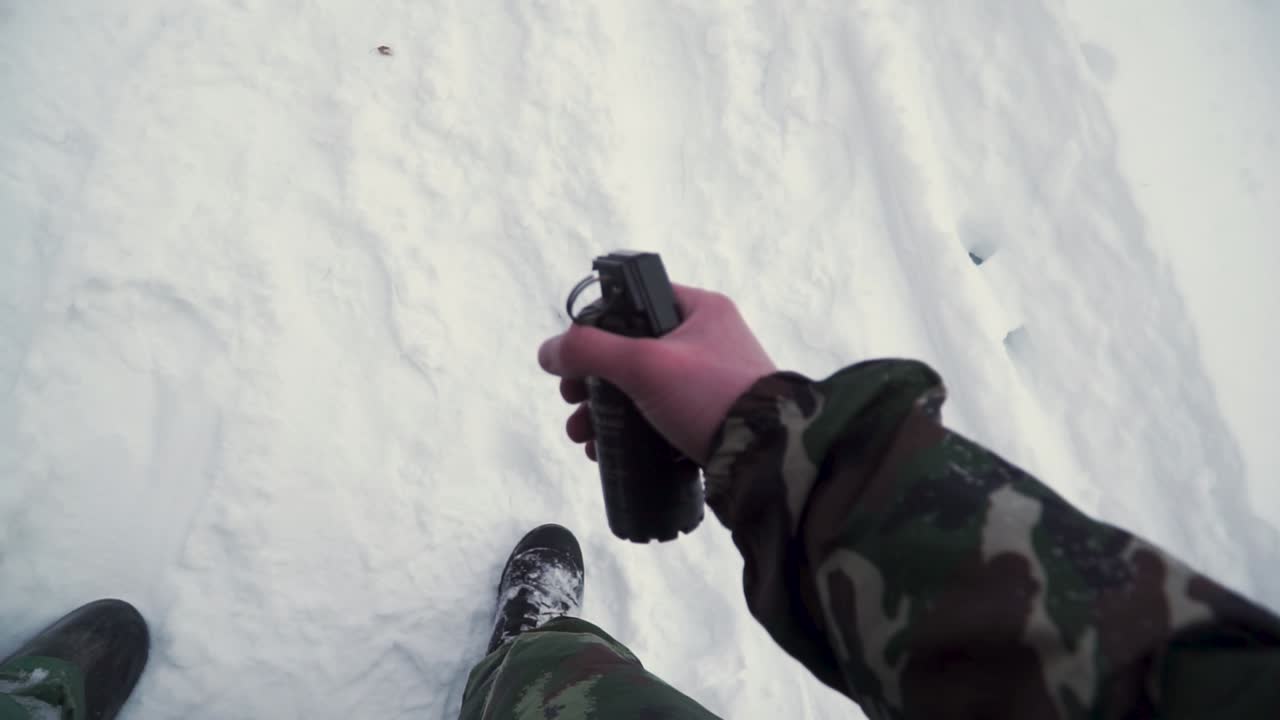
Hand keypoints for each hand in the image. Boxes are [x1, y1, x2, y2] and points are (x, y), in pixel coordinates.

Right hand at [538, 284, 776, 465]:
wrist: (767, 458)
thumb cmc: (712, 398)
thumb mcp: (644, 365)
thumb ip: (590, 351)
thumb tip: (549, 351)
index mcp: (700, 310)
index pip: (634, 302)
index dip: (596, 327)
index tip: (573, 360)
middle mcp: (708, 340)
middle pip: (630, 350)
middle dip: (591, 381)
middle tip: (570, 401)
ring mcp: (710, 382)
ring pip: (641, 389)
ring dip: (602, 411)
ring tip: (582, 436)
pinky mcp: (709, 419)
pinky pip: (659, 418)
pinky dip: (629, 432)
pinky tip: (605, 453)